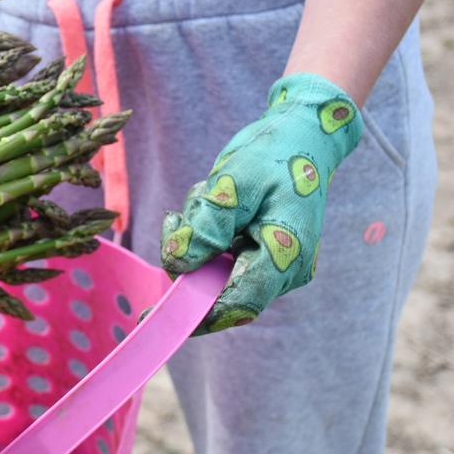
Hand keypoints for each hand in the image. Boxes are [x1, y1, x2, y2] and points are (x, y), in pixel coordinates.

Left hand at [160, 73, 362, 334]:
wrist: (301, 136)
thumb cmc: (273, 154)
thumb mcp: (233, 181)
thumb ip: (206, 225)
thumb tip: (176, 265)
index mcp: (286, 254)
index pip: (240, 302)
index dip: (197, 316)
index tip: (151, 317)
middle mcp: (285, 270)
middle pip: (219, 288)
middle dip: (190, 255)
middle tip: (178, 217)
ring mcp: (274, 266)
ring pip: (213, 271)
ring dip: (198, 238)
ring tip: (207, 196)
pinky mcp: (260, 257)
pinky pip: (218, 259)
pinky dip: (206, 234)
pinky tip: (213, 202)